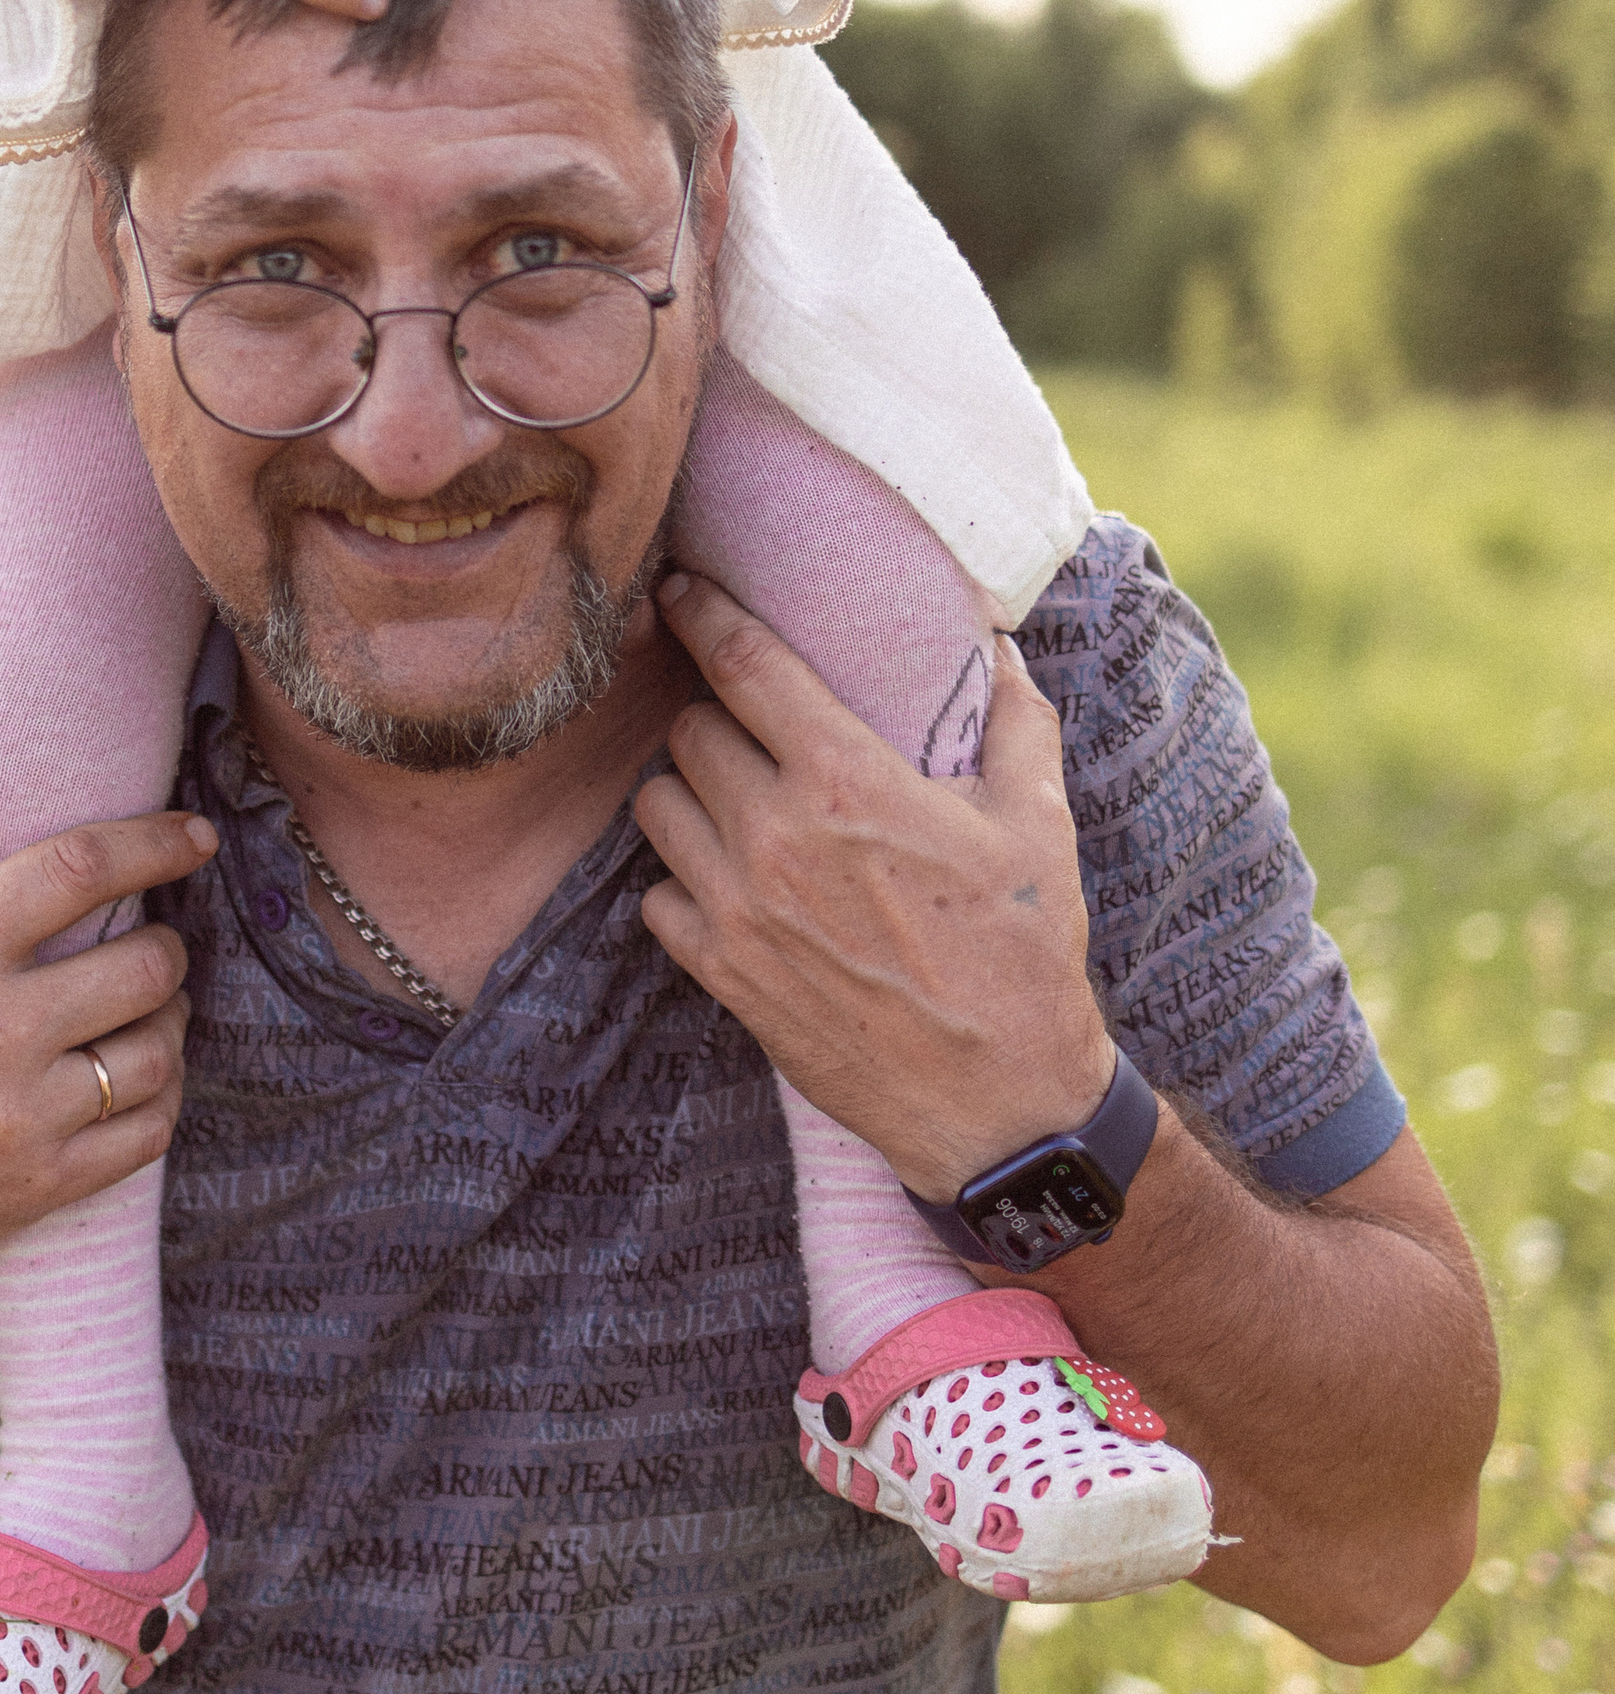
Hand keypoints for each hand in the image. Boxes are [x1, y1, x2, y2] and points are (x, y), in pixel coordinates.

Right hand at [0, 807, 214, 1298]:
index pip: (79, 872)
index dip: (153, 844)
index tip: (192, 836)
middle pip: (142, 967)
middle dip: (166, 944)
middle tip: (156, 939)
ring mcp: (15, 1119)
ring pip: (155, 1053)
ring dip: (169, 1020)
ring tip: (152, 1007)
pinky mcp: (31, 1187)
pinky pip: (145, 1134)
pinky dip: (160, 1097)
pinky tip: (141, 1076)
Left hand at [633, 580, 1113, 1201]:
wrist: (1000, 1104)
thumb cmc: (1023, 957)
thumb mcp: (1039, 824)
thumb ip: (1016, 721)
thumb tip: (1001, 650)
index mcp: (846, 781)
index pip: (740, 664)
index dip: (699, 611)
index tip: (677, 589)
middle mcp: (775, 836)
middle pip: (690, 731)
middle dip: (717, 720)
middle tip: (754, 733)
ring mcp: (737, 908)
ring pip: (658, 806)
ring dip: (690, 794)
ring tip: (736, 802)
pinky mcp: (721, 972)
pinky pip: (655, 895)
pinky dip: (680, 880)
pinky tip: (729, 881)